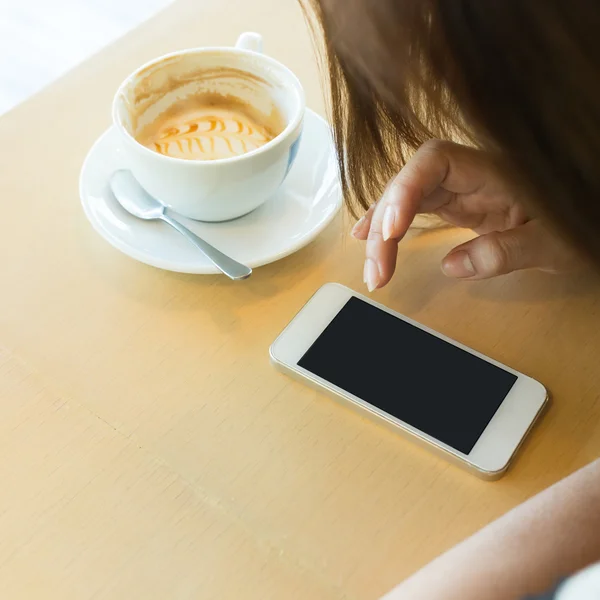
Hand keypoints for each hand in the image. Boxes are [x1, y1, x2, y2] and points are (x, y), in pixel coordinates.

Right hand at [352, 140, 576, 290]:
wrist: (589, 218)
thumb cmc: (581, 222)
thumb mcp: (553, 244)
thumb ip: (506, 251)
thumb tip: (452, 266)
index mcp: (494, 171)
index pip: (434, 159)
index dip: (405, 188)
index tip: (392, 230)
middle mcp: (470, 175)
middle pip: (409, 184)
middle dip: (385, 226)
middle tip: (377, 272)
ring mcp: (461, 189)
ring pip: (405, 200)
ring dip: (381, 235)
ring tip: (372, 272)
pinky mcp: (457, 206)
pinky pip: (414, 210)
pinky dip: (390, 227)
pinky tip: (369, 241)